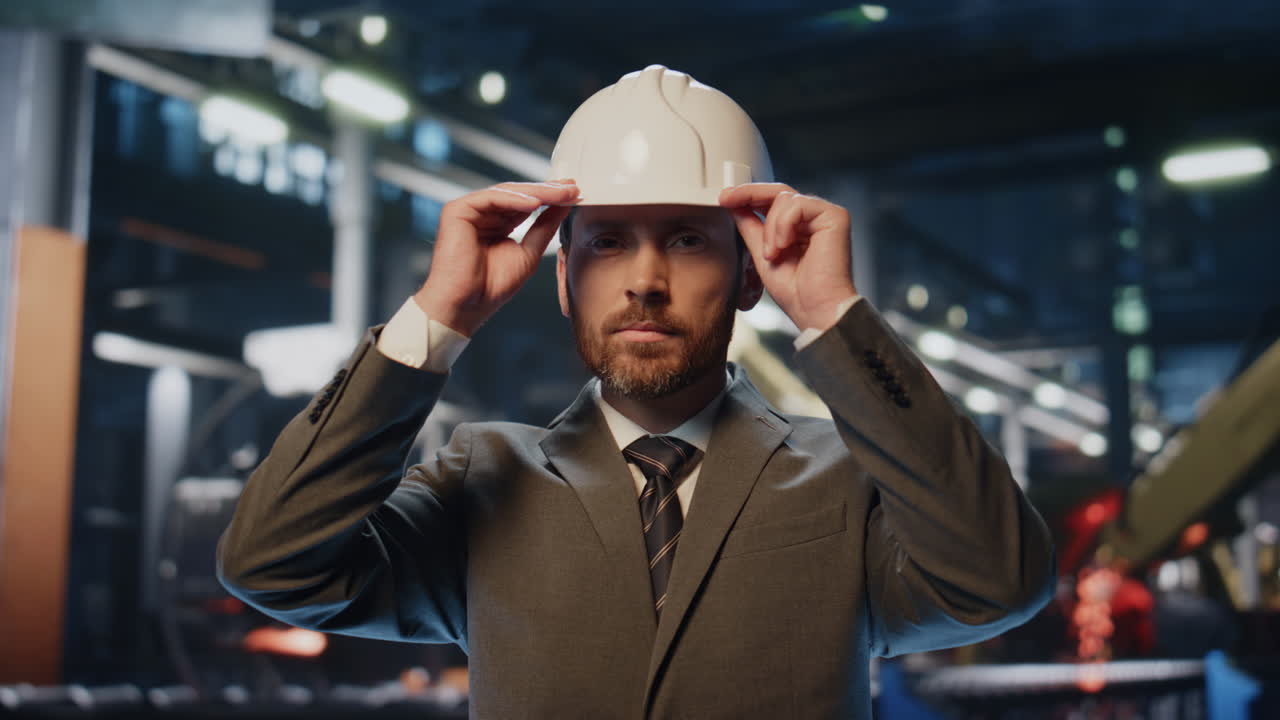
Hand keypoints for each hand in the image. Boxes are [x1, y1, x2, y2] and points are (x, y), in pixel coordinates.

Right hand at [415, 181, 578, 334]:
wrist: (467, 305)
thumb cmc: (491, 287)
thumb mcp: (528, 252)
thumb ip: (544, 227)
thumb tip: (563, 206)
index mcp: (497, 225)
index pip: (525, 204)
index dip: (550, 198)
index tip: (574, 194)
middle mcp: (483, 215)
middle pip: (518, 195)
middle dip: (547, 191)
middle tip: (571, 188)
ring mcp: (469, 211)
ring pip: (506, 192)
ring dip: (536, 192)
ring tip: (559, 194)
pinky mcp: (457, 211)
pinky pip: (490, 198)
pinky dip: (514, 199)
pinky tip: (535, 203)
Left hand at [719, 184, 857, 330]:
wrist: (814, 309)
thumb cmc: (795, 291)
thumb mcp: (762, 253)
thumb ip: (751, 227)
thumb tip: (735, 205)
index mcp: (798, 228)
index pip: (772, 200)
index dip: (748, 195)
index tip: (724, 198)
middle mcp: (813, 219)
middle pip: (778, 191)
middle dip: (749, 194)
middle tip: (728, 199)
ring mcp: (825, 216)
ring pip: (784, 198)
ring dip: (770, 228)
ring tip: (773, 254)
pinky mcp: (836, 216)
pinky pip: (798, 204)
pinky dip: (783, 225)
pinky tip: (784, 246)